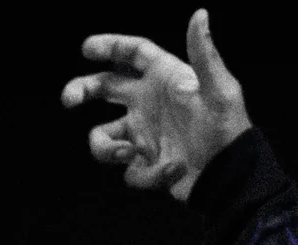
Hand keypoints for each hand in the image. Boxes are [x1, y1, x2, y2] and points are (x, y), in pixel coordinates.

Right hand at [60, 8, 253, 202]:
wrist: (228, 176)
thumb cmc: (227, 129)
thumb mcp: (219, 90)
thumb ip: (204, 54)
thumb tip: (200, 14)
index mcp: (165, 79)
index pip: (133, 54)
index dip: (110, 46)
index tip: (86, 48)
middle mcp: (148, 104)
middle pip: (105, 88)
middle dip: (82, 90)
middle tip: (70, 99)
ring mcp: (143, 135)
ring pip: (103, 137)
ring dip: (105, 148)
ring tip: (127, 155)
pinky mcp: (144, 164)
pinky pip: (129, 171)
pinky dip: (146, 175)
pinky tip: (171, 170)